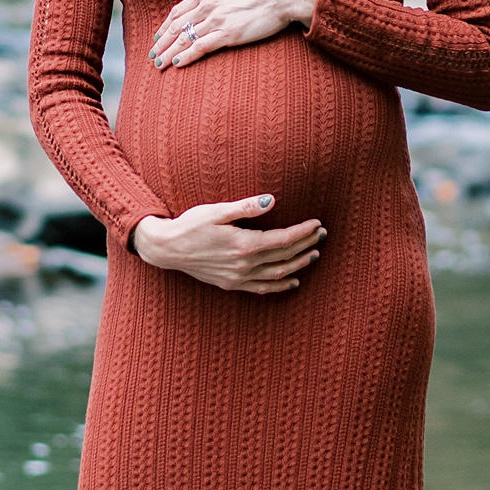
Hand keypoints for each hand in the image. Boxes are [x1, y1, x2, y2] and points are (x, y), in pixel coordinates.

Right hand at [132, 194, 324, 295]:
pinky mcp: (231, 284)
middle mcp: (244, 264)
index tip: (317, 224)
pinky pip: (262, 288)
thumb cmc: (190, 224)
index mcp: (244, 244)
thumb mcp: (217, 211)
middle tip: (322, 235)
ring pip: (277, 274)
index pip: (283, 239)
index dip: (303, 232)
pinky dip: (280, 286)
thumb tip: (272, 200)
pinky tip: (293, 282)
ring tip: (314, 255)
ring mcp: (238, 277)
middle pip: (284, 256)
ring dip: (298, 265)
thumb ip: (246, 207)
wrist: (167, 248)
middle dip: (306, 245)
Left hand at [148, 0, 318, 68]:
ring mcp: (217, 18)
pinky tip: (177, 64)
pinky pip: (201, 47)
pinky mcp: (228, 33)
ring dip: (169, 53)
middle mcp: (207, 3)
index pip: (178, 11)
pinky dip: (187, 56)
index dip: (165, 26)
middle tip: (152, 54)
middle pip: (176, 26)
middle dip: (161, 42)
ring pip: (185, 39)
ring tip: (159, 64)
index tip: (158, 36)